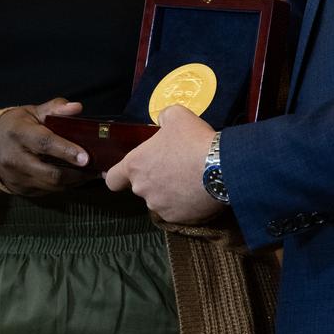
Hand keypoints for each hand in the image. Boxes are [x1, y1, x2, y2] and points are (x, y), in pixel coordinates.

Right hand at [0, 97, 90, 195]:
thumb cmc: (15, 125)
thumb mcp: (32, 112)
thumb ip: (55, 108)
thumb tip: (77, 108)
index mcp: (18, 134)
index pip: (44, 144)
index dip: (67, 151)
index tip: (87, 157)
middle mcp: (15, 159)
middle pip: (50, 173)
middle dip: (77, 173)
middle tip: (98, 168)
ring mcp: (16, 178)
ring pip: (51, 186)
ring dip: (74, 182)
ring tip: (92, 173)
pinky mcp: (20, 190)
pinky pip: (47, 191)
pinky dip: (64, 186)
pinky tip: (76, 178)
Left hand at [105, 105, 223, 223]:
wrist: (221, 166)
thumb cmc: (194, 140)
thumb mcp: (177, 116)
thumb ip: (164, 118)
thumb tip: (163, 122)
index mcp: (135, 165)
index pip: (112, 179)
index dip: (117, 176)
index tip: (126, 175)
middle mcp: (143, 189)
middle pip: (143, 187)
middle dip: (156, 179)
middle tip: (177, 166)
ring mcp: (160, 206)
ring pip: (161, 200)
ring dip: (171, 191)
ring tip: (192, 179)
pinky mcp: (179, 218)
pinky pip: (179, 210)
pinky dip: (186, 203)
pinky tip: (200, 191)